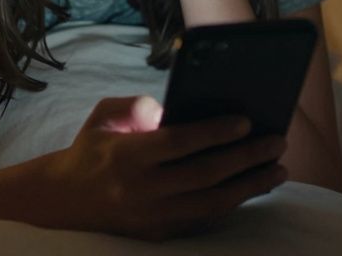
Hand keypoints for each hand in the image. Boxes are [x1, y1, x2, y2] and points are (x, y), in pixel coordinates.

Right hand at [42, 95, 287, 241]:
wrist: (64, 201)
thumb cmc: (91, 150)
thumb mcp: (102, 117)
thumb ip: (135, 105)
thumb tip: (167, 109)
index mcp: (126, 156)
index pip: (179, 143)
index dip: (215, 132)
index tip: (246, 121)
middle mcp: (141, 190)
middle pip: (204, 175)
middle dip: (246, 158)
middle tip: (277, 142)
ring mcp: (152, 217)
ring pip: (211, 204)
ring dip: (250, 186)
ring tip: (278, 169)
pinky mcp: (159, 235)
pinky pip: (204, 220)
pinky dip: (232, 205)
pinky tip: (252, 188)